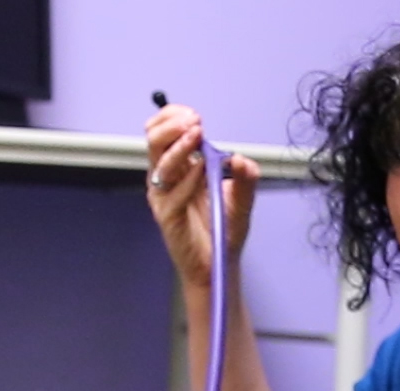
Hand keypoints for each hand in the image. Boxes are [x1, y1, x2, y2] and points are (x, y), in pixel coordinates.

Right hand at [146, 102, 261, 285]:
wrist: (218, 264)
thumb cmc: (223, 230)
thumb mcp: (242, 199)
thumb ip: (246, 178)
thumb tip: (240, 159)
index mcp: (179, 166)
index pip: (164, 131)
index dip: (174, 117)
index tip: (194, 116)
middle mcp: (167, 177)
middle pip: (154, 140)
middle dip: (172, 125)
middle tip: (194, 123)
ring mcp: (164, 196)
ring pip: (160, 161)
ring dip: (179, 145)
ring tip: (196, 135)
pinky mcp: (166, 215)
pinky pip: (173, 192)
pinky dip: (188, 178)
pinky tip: (201, 171)